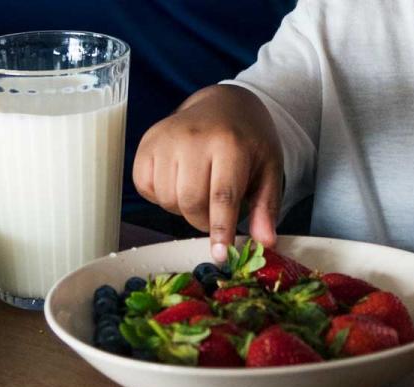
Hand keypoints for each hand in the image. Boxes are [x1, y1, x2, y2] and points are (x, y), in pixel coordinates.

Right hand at [133, 84, 282, 261]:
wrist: (223, 104)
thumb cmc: (248, 141)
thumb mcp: (268, 170)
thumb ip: (265, 207)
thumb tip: (265, 242)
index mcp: (229, 143)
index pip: (222, 196)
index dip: (220, 230)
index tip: (220, 255)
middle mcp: (193, 137)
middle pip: (190, 203)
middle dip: (202, 221)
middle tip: (215, 214)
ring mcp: (166, 138)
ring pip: (166, 199)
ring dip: (182, 208)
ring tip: (198, 190)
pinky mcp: (147, 143)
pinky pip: (145, 188)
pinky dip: (160, 195)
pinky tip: (178, 180)